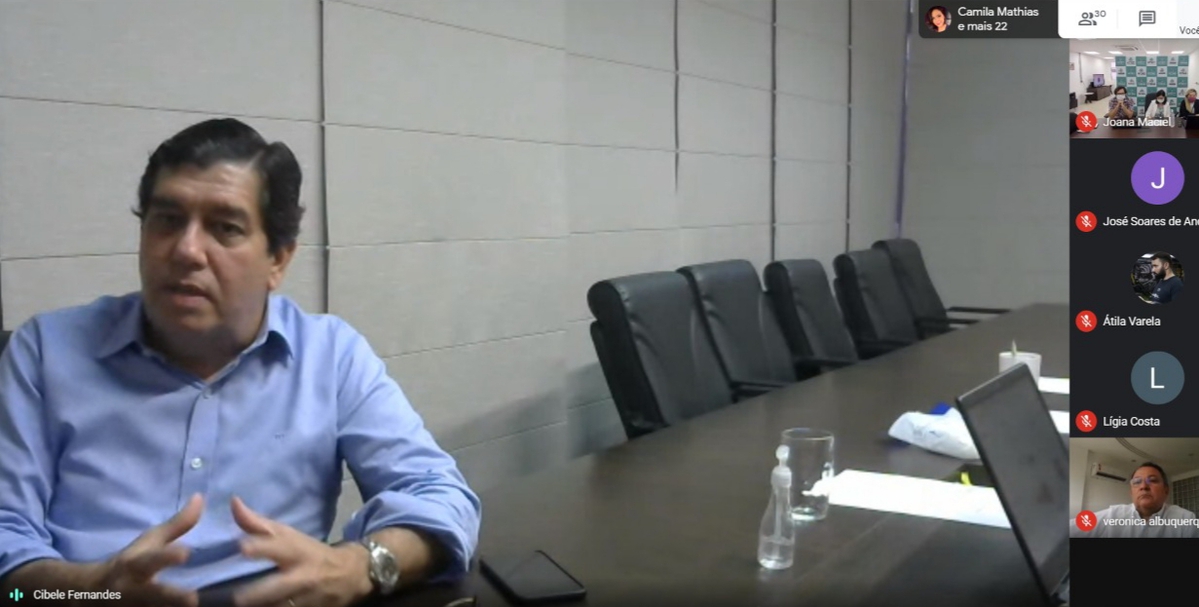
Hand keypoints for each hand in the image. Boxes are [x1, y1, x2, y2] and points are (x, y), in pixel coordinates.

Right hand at [89, 494, 203, 606]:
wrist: (92, 594)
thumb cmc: (130, 562)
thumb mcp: (149, 542)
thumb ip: (178, 525)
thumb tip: (201, 497)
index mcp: (136, 566)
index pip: (151, 560)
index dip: (167, 557)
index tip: (186, 553)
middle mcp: (134, 591)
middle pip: (155, 596)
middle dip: (175, 598)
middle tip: (194, 599)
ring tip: (204, 606)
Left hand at [230, 497, 371, 606]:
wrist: (352, 574)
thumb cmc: (311, 552)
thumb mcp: (290, 535)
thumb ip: (258, 524)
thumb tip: (234, 502)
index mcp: (296, 551)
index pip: (278, 545)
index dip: (259, 546)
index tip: (242, 548)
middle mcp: (302, 576)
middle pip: (273, 588)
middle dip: (252, 595)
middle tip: (235, 598)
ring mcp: (307, 599)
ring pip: (278, 606)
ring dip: (259, 606)